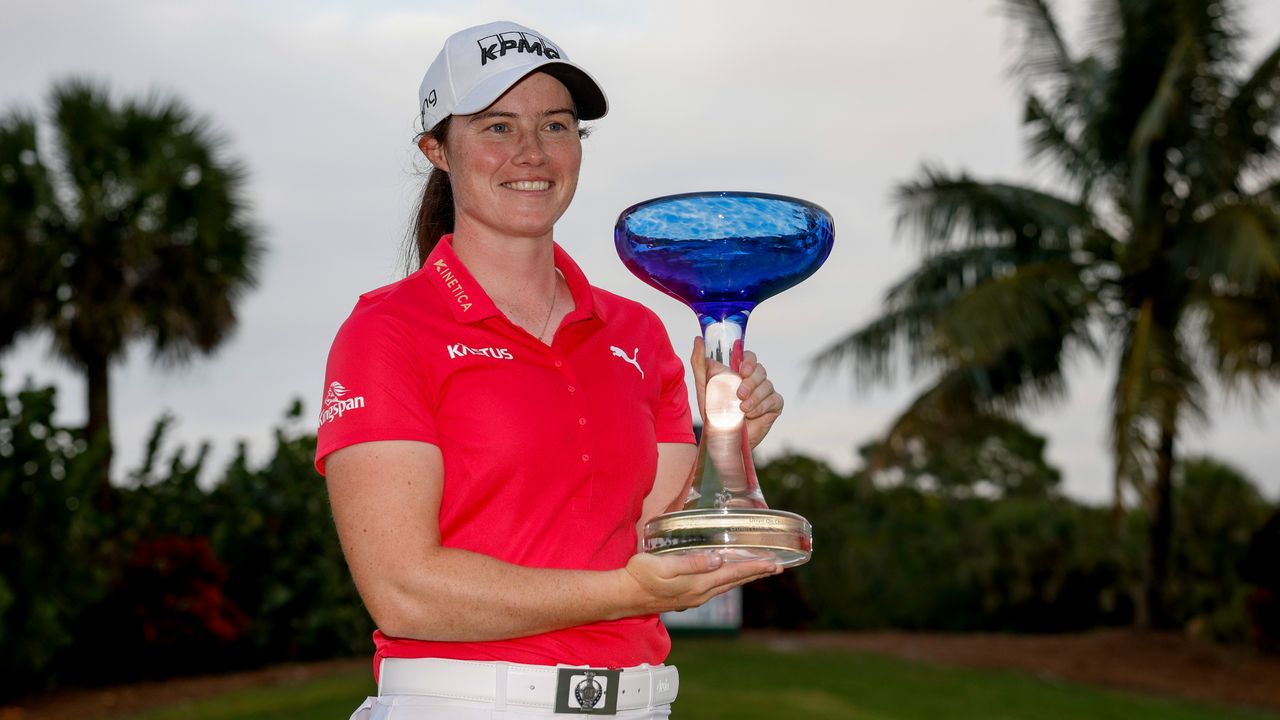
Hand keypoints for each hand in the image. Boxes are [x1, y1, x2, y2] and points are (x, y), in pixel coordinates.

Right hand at [620, 551, 779, 614]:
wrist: (624, 596)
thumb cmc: (640, 576)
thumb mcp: (664, 565)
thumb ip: (692, 562)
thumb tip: (718, 559)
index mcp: (698, 583)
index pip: (733, 573)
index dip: (754, 567)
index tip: (774, 563)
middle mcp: (700, 593)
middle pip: (734, 581)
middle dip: (756, 573)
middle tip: (777, 567)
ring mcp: (693, 598)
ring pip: (726, 586)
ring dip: (744, 578)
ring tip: (758, 571)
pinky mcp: (686, 598)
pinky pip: (715, 588)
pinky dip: (728, 581)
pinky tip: (726, 577)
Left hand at [691, 337, 783, 449]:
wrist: (723, 437)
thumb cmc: (714, 411)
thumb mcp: (703, 386)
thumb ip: (700, 363)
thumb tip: (698, 340)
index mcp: (740, 371)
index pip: (750, 357)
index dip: (749, 361)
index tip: (742, 370)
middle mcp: (755, 379)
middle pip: (761, 370)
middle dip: (751, 382)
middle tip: (739, 394)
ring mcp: (766, 392)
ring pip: (767, 385)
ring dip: (755, 397)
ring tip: (742, 408)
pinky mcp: (774, 406)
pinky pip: (775, 399)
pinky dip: (762, 406)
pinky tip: (751, 413)